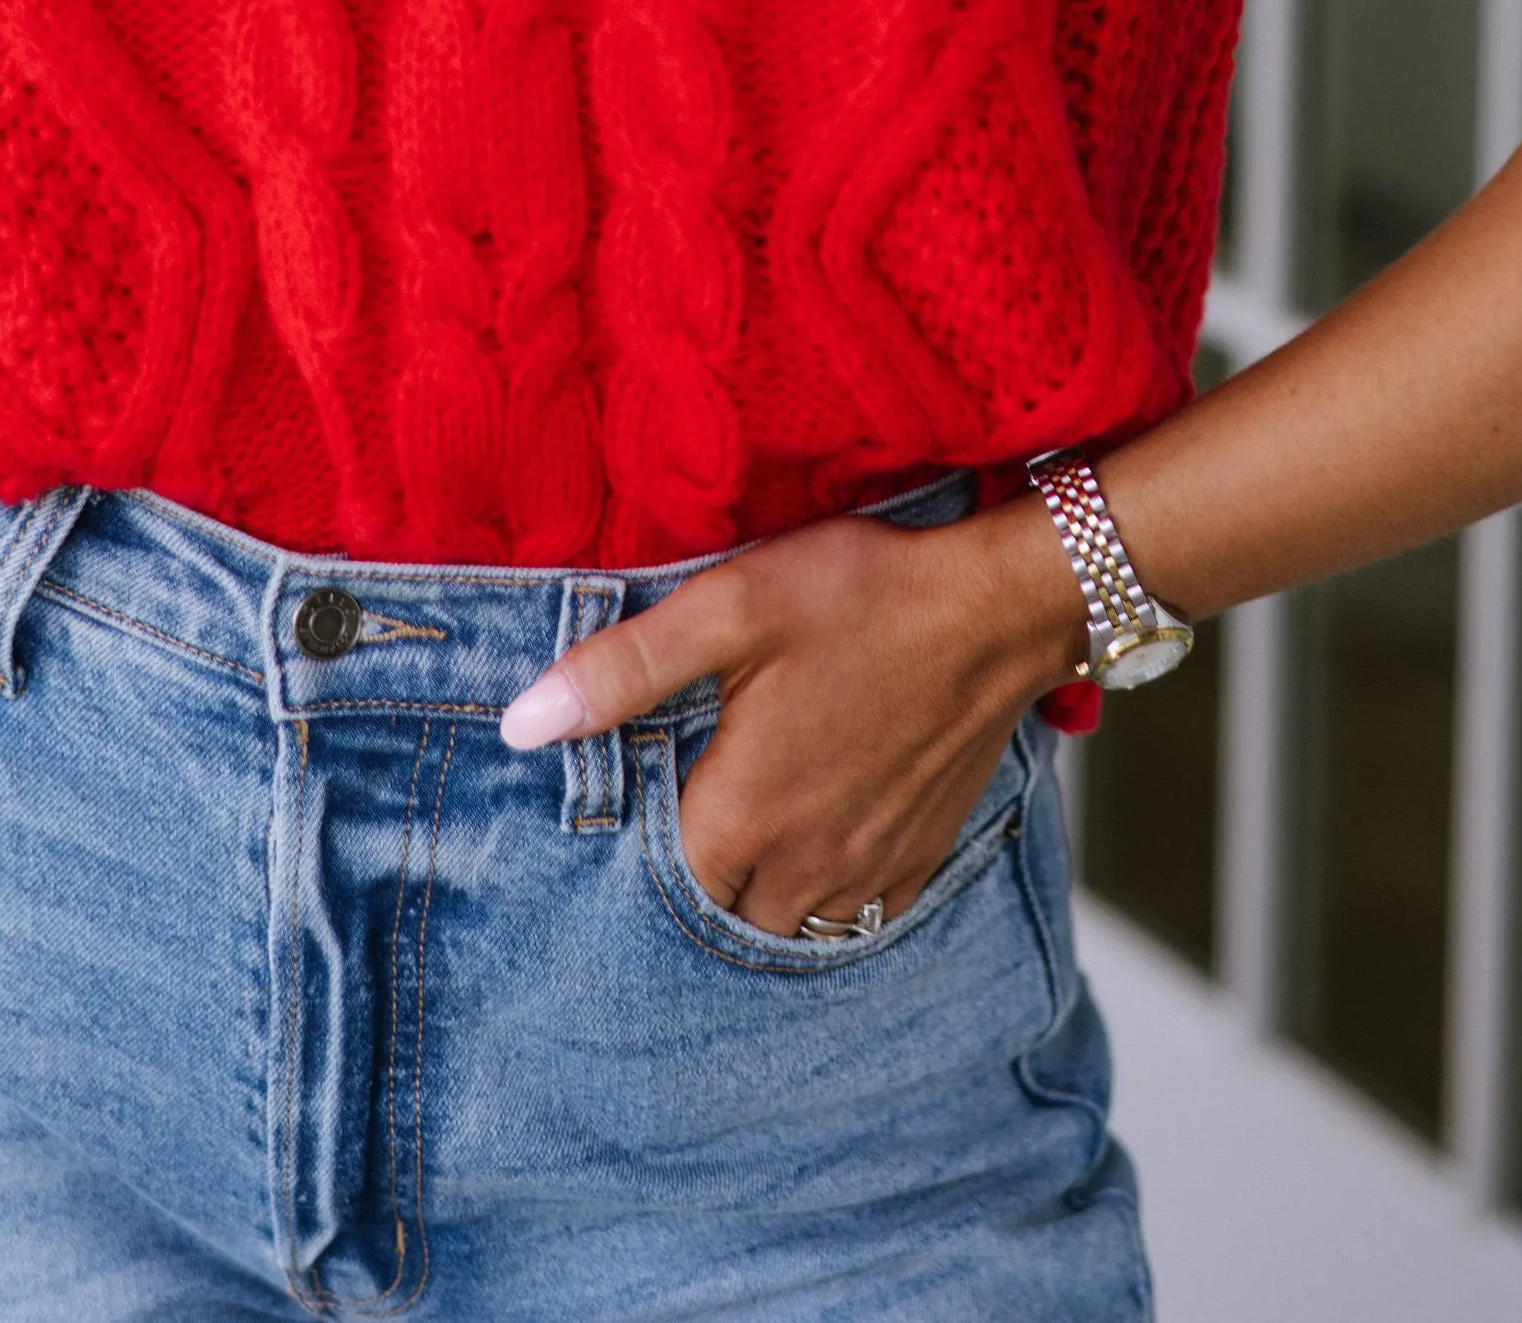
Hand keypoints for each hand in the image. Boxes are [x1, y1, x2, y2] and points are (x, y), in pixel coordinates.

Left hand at [499, 498, 1086, 936]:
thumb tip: (521, 724)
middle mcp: (808, 863)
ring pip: (793, 924)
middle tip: (690, 811)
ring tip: (748, 830)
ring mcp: (872, 866)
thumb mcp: (730, 606)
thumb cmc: (864, 595)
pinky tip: (821, 839)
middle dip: (700, 879)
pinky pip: (862, 914)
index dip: (639, 849)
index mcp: (747, 813)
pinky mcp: (923, 853)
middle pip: (725, 915)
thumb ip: (623, 670)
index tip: (641, 798)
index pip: (662, 883)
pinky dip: (831, 894)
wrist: (1001, 603)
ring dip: (762, 893)